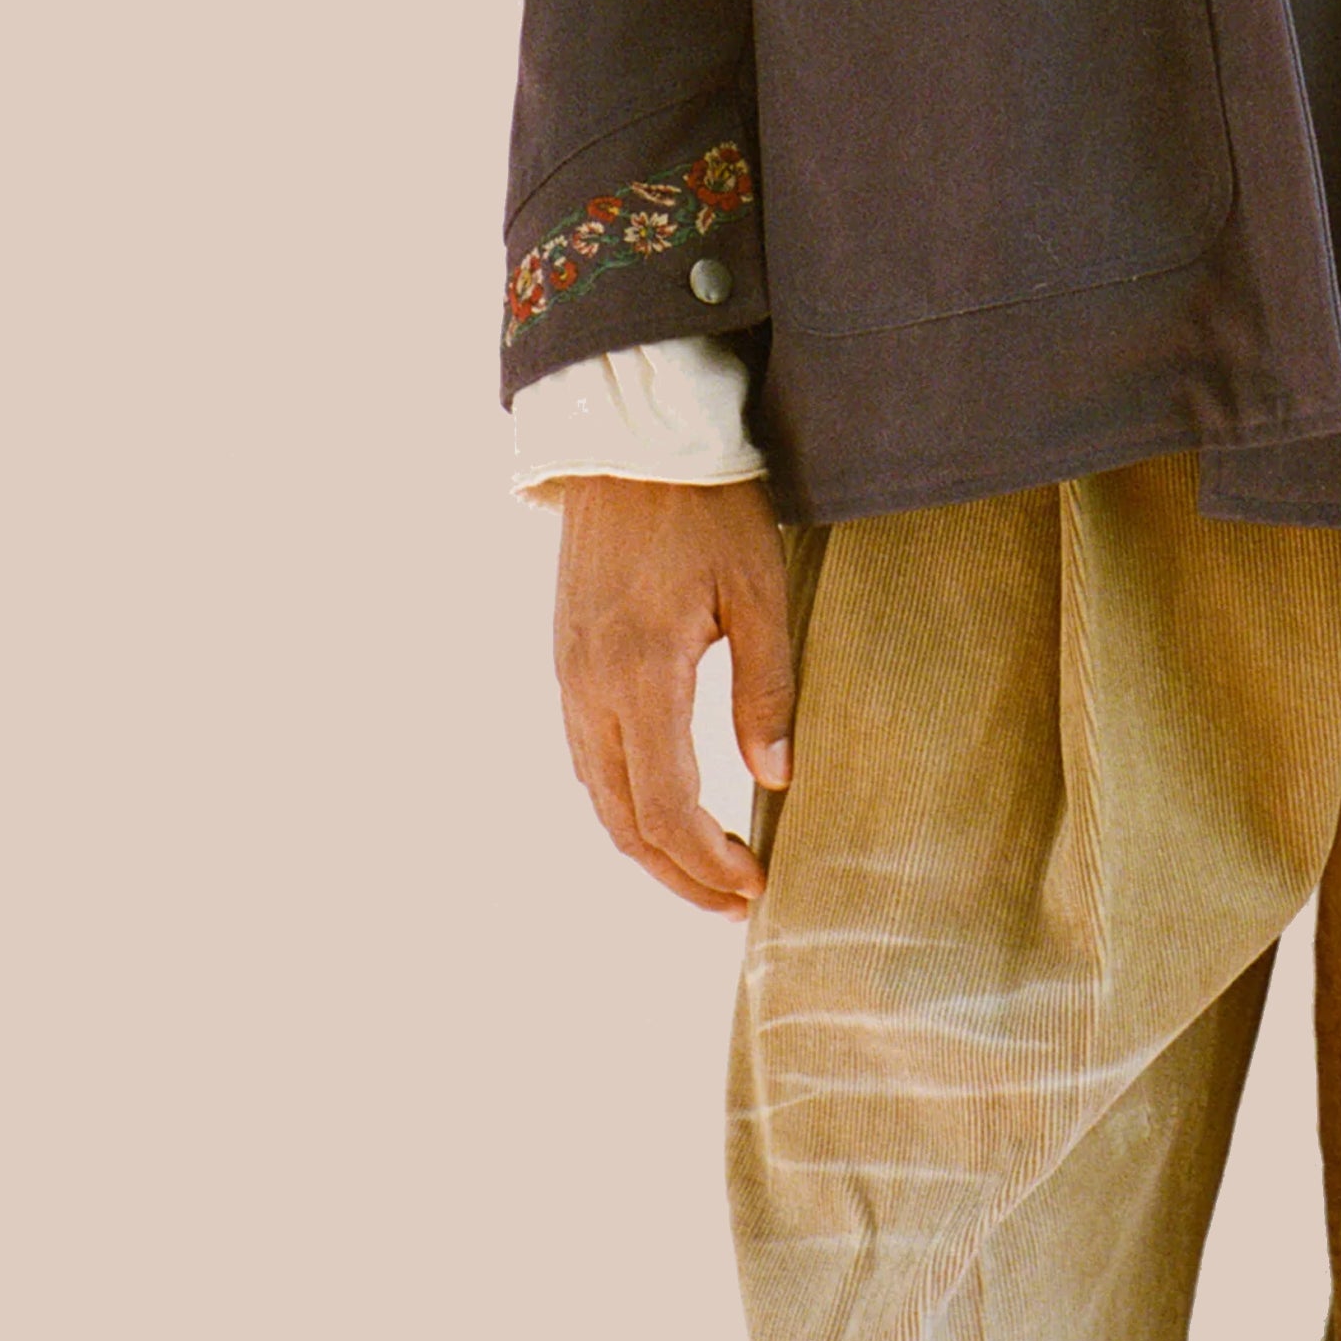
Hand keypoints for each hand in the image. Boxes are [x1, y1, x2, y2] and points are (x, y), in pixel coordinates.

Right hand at [550, 476, 793, 915]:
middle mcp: (590, 688)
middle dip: (679, 874)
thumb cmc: (707, 504)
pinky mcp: (565, 658)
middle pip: (624, 821)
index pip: (666, 808)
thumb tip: (776, 776)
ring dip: (650, 845)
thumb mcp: (758, 588)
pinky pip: (587, 756)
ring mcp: (568, 675)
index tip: (756, 885)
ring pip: (599, 796)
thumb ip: (766, 686)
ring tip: (706, 868)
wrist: (631, 439)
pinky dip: (624, 801)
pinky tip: (665, 805)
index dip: (708, 862)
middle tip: (735, 901)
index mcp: (640, 674)